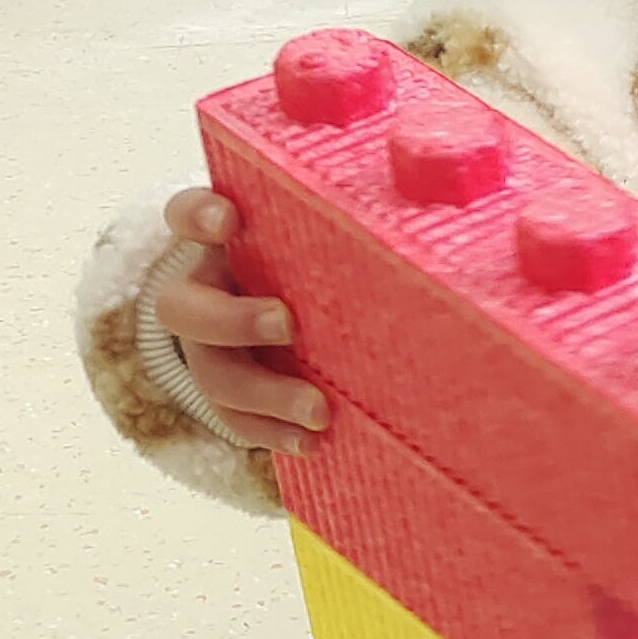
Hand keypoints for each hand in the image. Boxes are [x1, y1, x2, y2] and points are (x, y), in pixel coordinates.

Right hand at [155, 188, 330, 452]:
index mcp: (219, 241)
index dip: (198, 216)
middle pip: (184, 309)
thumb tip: (454, 196)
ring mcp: (207, 346)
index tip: (228, 219)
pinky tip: (310, 443)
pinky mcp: (227, 390)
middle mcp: (202, 290)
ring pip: (211, 373)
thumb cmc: (319, 256)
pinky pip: (232, 418)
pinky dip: (270, 431)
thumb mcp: (320, 230)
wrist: (288, 311)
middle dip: (233, 319)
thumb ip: (351, 219)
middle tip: (288, 323)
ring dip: (263, 394)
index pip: (185, 214)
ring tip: (318, 410)